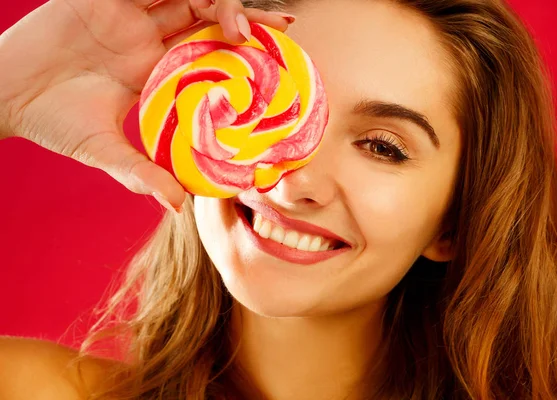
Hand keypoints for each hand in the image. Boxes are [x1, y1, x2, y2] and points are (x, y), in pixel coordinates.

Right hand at [0, 0, 292, 210]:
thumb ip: (143, 174)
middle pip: (208, 17)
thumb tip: (180, 206)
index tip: (276, 61)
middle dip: (246, 19)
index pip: (209, 54)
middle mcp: (147, 38)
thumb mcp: (107, 152)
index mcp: (155, 71)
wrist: (4, 96)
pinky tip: (201, 0)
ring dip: (219, 4)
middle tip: (280, 31)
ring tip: (241, 27)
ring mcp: (127, 14)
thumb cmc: (54, 123)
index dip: (243, 53)